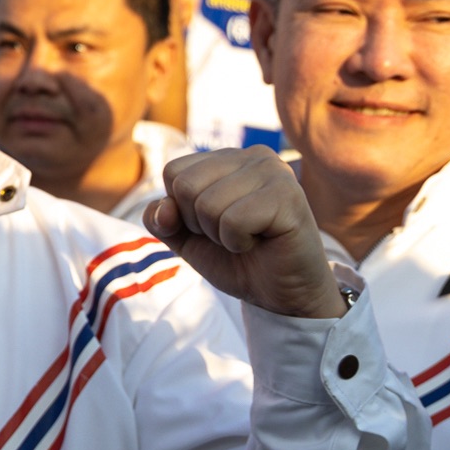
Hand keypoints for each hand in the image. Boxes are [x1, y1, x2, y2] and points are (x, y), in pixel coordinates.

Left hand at [144, 148, 346, 318]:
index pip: (173, 172)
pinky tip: (260, 242)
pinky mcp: (288, 196)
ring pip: (207, 204)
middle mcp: (253, 156)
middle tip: (230, 233)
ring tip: (247, 237)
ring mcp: (274, 172)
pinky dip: (237, 242)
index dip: (181, 210)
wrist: (282, 294)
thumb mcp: (186, 239)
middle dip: (198, 223)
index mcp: (228, 158)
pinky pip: (233, 220)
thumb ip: (161, 220)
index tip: (212, 225)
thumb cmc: (237, 260)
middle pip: (185, 185)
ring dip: (219, 235)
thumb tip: (165, 206)